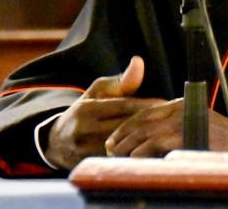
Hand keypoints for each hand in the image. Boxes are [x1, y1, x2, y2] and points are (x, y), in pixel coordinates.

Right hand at [45, 56, 165, 169]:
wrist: (56, 143)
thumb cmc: (85, 111)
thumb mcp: (97, 92)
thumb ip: (121, 81)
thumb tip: (139, 62)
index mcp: (87, 109)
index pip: (124, 107)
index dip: (147, 105)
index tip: (166, 103)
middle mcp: (85, 130)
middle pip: (125, 127)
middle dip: (149, 122)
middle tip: (171, 118)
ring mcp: (86, 151)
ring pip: (124, 146)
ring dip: (145, 140)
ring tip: (164, 133)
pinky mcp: (91, 165)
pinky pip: (118, 160)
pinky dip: (135, 155)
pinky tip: (151, 149)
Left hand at [106, 99, 227, 156]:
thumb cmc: (225, 141)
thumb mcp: (198, 123)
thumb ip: (176, 125)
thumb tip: (150, 138)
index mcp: (180, 105)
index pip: (144, 112)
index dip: (125, 127)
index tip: (113, 140)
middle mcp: (178, 110)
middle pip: (139, 123)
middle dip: (121, 139)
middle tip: (110, 154)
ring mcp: (180, 123)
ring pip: (142, 136)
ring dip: (127, 151)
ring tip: (119, 163)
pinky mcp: (182, 138)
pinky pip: (152, 149)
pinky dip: (140, 158)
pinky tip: (135, 167)